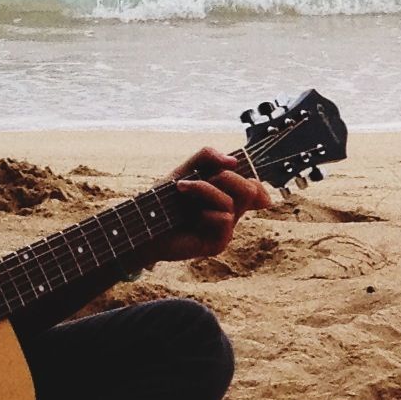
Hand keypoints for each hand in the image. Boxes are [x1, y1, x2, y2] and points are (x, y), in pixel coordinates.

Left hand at [150, 147, 274, 261]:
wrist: (144, 223)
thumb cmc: (163, 199)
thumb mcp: (185, 169)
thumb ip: (207, 157)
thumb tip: (233, 161)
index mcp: (226, 196)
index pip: (255, 188)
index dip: (256, 180)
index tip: (232, 171)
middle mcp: (229, 212)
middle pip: (251, 190)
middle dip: (228, 177)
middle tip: (207, 178)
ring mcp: (225, 229)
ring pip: (232, 202)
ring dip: (205, 189)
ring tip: (182, 189)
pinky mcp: (218, 243)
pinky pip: (224, 219)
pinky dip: (206, 212)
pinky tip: (193, 218)